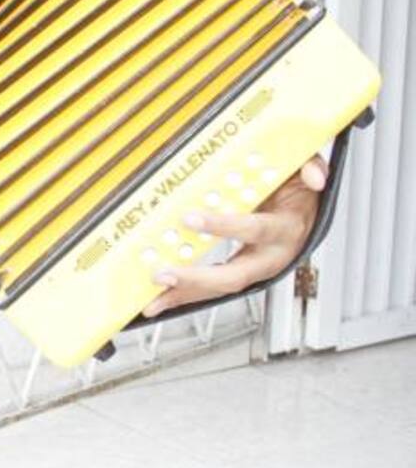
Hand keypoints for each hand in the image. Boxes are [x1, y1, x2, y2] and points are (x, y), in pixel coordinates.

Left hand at [141, 155, 327, 316]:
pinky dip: (186, 295)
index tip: (191, 219)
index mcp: (286, 229)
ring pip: (220, 287)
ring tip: (153, 300)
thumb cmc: (298, 189)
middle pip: (235, 275)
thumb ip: (310, 167)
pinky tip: (160, 298)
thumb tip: (313, 176)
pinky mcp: (240, 272)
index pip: (255, 229)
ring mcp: (255, 268)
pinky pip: (212, 287)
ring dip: (186, 294)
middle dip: (198, 278)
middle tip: (164, 273)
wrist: (304, 209)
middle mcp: (272, 256)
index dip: (223, 226)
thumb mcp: (306, 169)